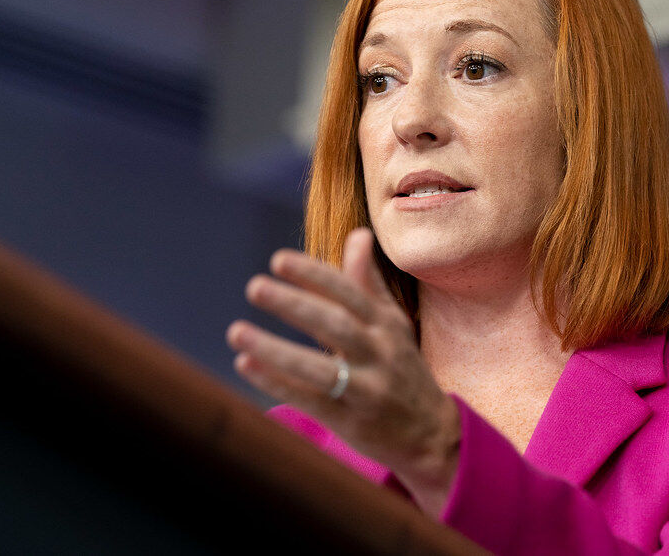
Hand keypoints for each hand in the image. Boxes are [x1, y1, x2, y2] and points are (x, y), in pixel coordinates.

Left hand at [226, 228, 459, 514]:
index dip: (314, 275)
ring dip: (276, 350)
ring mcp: (368, 389)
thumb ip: (368, 282)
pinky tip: (246, 365)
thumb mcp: (392, 324)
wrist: (432, 434)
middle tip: (254, 286)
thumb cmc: (402, 369)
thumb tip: (358, 234)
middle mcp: (380, 353)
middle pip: (336, 325)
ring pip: (321, 368)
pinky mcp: (352, 422)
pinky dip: (278, 384)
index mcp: (386, 324)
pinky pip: (311, 401)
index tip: (278, 260)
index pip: (349, 292)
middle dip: (294, 304)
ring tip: (236, 331)